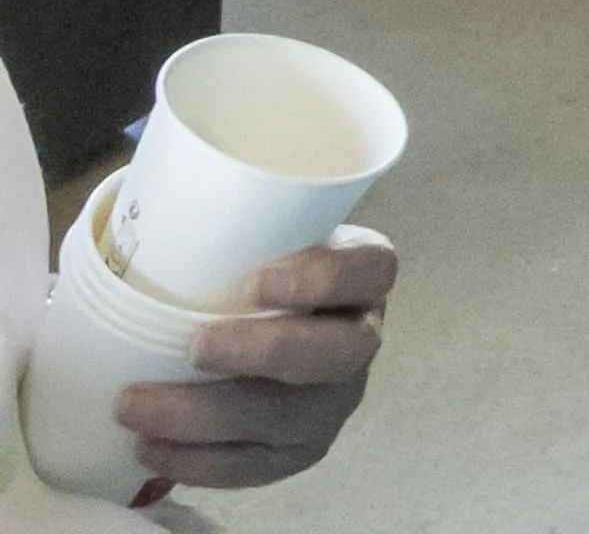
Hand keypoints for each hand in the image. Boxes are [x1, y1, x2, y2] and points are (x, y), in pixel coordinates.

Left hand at [120, 238, 395, 491]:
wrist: (256, 336)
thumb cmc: (247, 276)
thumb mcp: (261, 241)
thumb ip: (238, 229)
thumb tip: (163, 206)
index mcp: (362, 280)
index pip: (371, 271)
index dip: (323, 279)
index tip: (254, 279)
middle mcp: (361, 342)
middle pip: (335, 354)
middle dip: (263, 353)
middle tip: (193, 346)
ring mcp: (336, 403)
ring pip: (289, 418)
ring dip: (206, 416)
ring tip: (134, 406)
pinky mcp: (301, 450)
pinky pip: (259, 466)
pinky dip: (201, 462)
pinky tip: (150, 448)